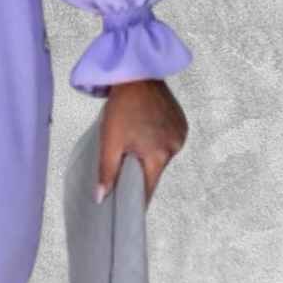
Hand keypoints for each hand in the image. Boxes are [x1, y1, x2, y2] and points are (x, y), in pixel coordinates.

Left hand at [96, 78, 187, 206]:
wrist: (137, 74)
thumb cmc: (122, 106)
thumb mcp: (109, 140)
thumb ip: (107, 171)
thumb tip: (101, 198)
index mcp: (158, 155)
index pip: (147, 188)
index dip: (136, 199)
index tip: (127, 209)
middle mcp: (174, 147)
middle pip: (154, 172)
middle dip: (139, 171)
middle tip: (124, 164)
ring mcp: (180, 135)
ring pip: (161, 157)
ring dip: (148, 155)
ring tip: (134, 141)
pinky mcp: (181, 124)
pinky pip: (167, 142)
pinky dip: (156, 142)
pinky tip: (145, 130)